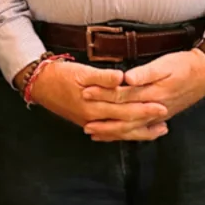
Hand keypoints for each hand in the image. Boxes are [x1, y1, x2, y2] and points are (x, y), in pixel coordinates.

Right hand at [28, 60, 168, 141]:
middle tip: (164, 115)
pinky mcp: (87, 122)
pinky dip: (125, 133)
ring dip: (140, 131)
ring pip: (120, 130)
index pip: (124, 107)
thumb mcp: (80, 72)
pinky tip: (134, 132)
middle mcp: (94, 118)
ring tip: (158, 129)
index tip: (160, 104)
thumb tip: (122, 78)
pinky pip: (111, 132)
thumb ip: (102, 76)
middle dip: (146, 119)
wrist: (39, 84)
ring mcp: (90, 122)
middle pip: (125, 120)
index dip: (143, 106)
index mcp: (93, 105)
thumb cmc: (59, 75)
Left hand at [81, 49, 204, 139]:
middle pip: (125, 116)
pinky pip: (141, 129)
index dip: (103, 94)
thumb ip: (145, 73)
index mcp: (153, 93)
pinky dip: (127, 133)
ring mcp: (159, 114)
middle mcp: (155, 108)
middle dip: (104, 120)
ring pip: (132, 127)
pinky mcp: (161, 115)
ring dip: (113, 131)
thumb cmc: (184, 65)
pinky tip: (116, 135)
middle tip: (84, 123)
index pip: (123, 96)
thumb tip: (126, 78)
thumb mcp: (164, 64)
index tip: (85, 92)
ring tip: (94, 133)